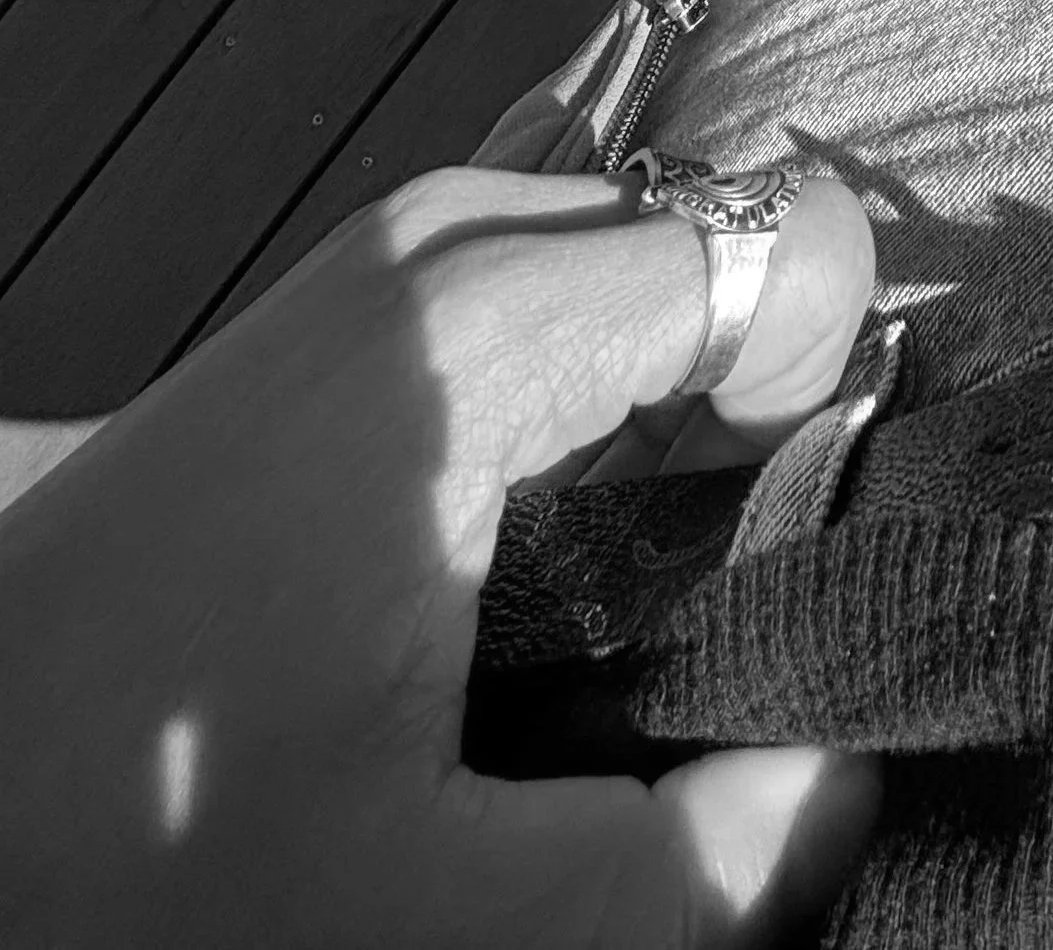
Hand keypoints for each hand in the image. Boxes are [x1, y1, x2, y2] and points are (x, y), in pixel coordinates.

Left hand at [0, 167, 880, 946]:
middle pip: (726, 254)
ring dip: (676, 420)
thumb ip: (687, 878)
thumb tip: (848, 786)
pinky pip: (555, 295)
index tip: (756, 576)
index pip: (792, 254)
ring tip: (599, 607)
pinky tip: (523, 571)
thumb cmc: (129, 831)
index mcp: (484, 334)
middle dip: (761, 416)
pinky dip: (593, 404)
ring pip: (644, 271)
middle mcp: (445, 245)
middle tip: (686, 616)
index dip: (828, 414)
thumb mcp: (424, 920)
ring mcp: (388, 262)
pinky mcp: (350, 308)